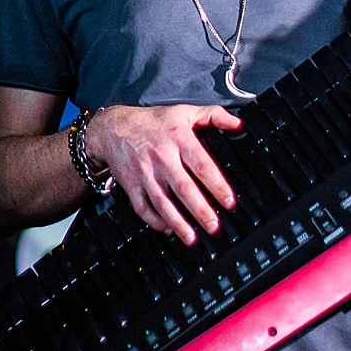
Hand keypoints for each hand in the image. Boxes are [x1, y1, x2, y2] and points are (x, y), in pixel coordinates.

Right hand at [82, 103, 243, 245]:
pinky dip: (155, 221)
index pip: (201, 165)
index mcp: (179, 139)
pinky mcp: (132, 185)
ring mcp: (145, 174)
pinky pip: (143, 207)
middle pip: (183, 188)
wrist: (112, 128)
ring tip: (192, 238)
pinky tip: (168, 230)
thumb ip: (214, 115)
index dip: (217, 185)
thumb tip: (238, 125)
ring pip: (162, 202)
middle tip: (214, 227)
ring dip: (178, 223)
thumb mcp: (185, 111)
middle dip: (200, 210)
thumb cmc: (152, 122)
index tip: (229, 202)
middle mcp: (162, 158)